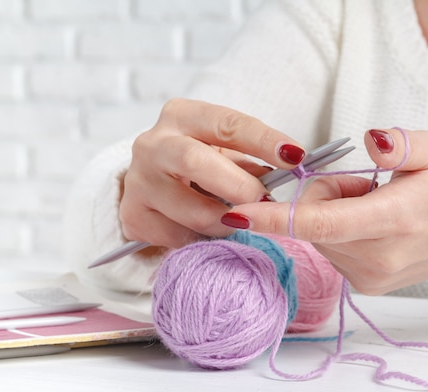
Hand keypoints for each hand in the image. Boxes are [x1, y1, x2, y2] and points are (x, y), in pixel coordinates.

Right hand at [119, 98, 305, 247]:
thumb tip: (289, 169)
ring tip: (239, 221)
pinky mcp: (132, 215)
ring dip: (225, 221)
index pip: (226, 124)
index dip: (263, 140)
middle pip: (195, 161)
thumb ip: (252, 161)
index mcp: (182, 116)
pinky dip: (201, 239)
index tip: (295, 156)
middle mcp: (153, 144)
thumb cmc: (200, 163)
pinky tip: (207, 232)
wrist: (151, 184)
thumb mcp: (225, 153)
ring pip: (190, 209)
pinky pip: (177, 236)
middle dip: (238, 185)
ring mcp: (138, 181)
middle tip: (266, 201)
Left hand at [220, 128, 427, 294]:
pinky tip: (372, 223)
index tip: (237, 212)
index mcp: (395, 219)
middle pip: (314, 223)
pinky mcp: (369, 285)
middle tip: (363, 182)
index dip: (275, 217)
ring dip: (332, 214)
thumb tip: (370, 140)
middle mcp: (379, 257)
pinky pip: (332, 251)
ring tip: (374, 201)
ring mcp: (372, 276)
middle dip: (321, 196)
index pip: (322, 223)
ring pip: (320, 237)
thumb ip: (402, 144)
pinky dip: (339, 232)